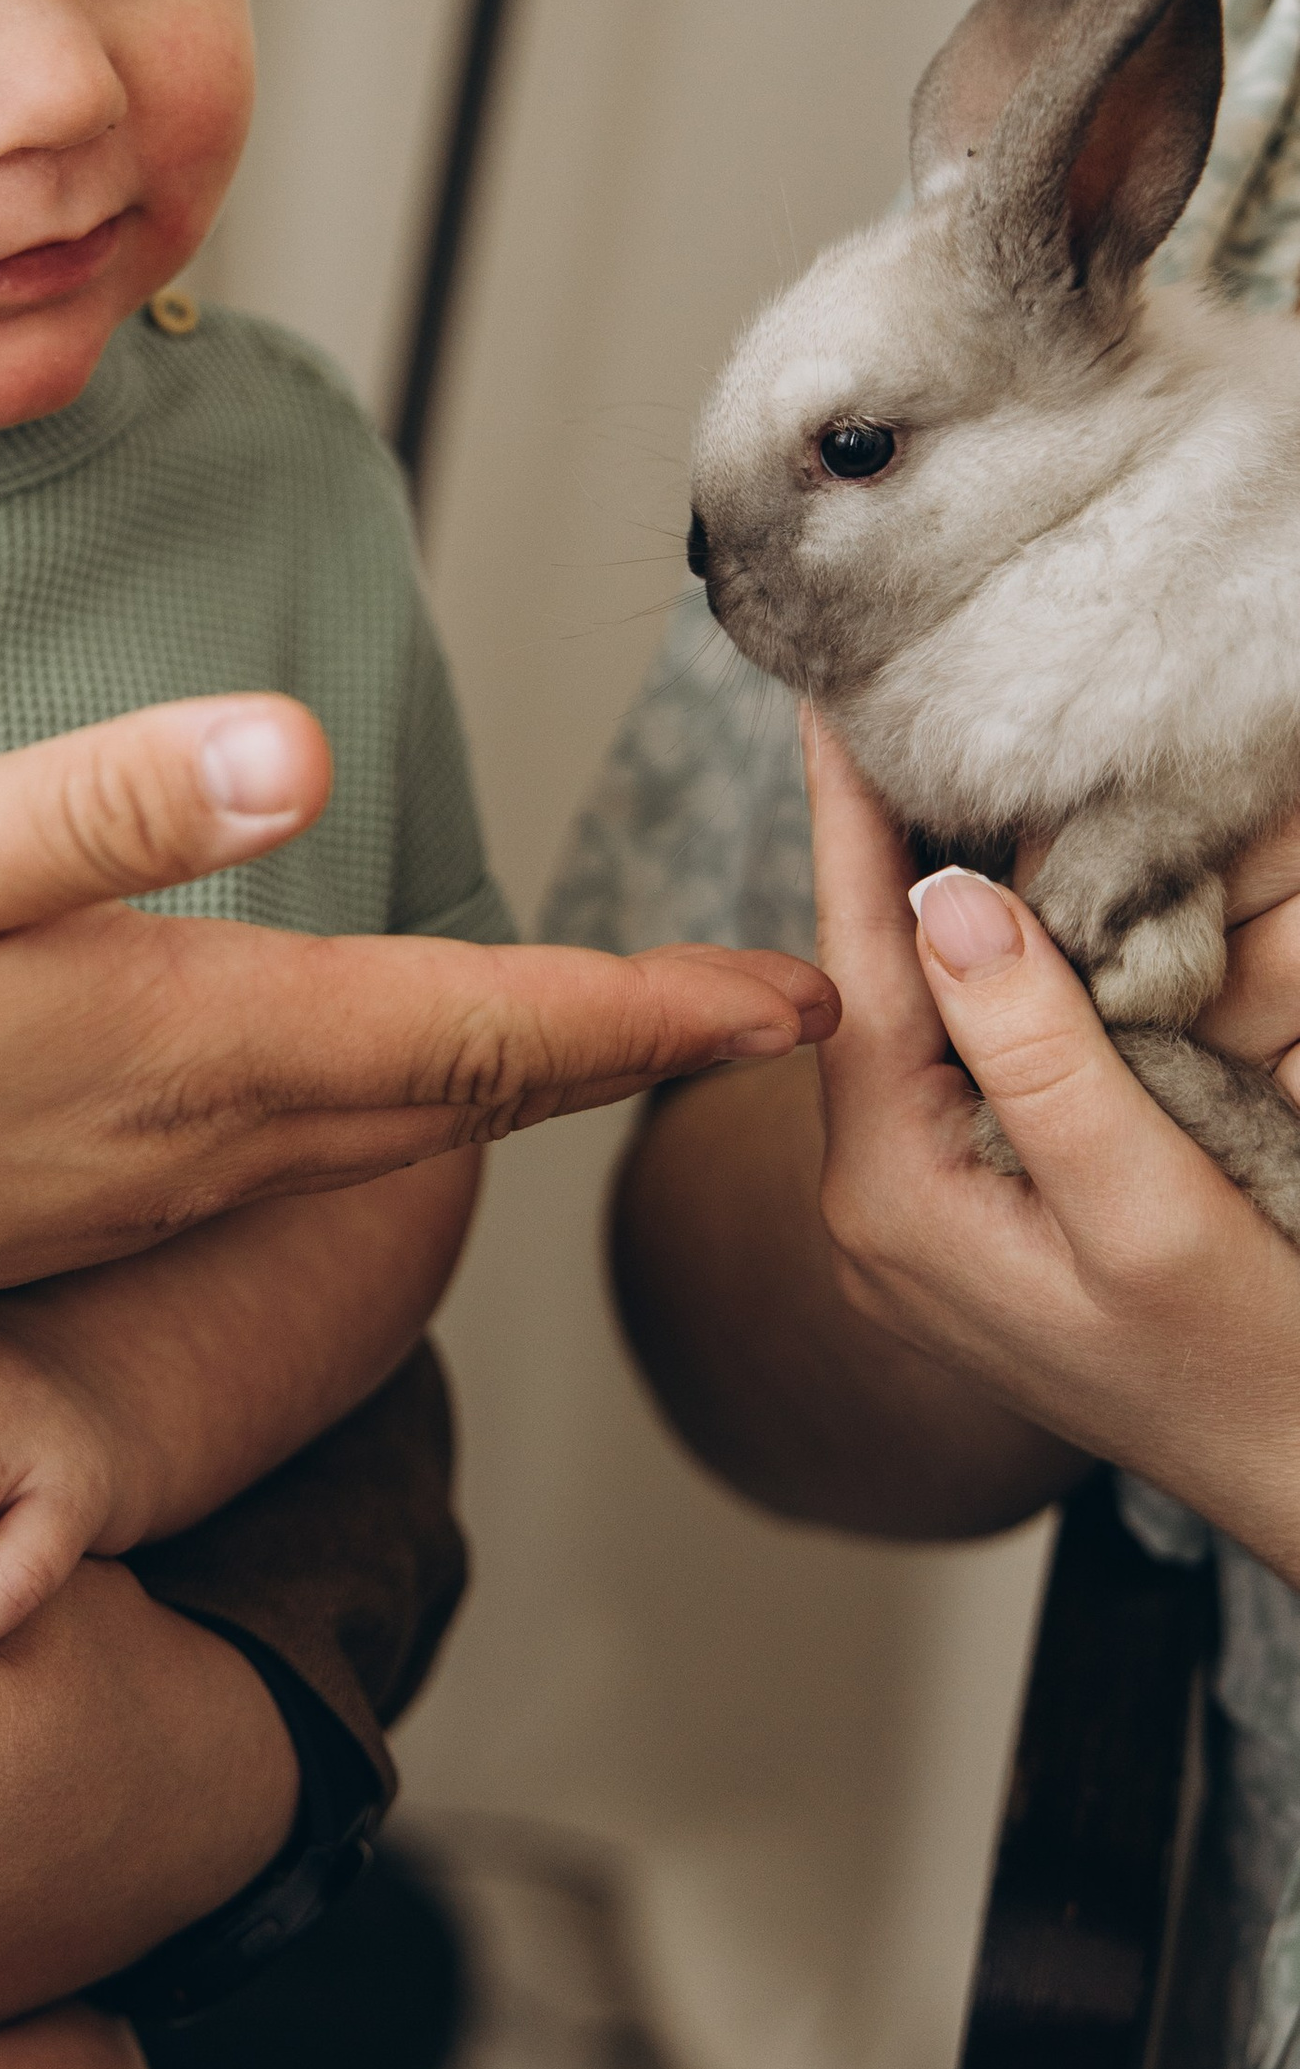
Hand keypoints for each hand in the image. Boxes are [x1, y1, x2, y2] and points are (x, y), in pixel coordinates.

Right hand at [0, 693, 838, 1350]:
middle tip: (750, 1015)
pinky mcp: (43, 1209)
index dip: (638, 1014)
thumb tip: (303, 752)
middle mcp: (176, 1143)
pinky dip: (370, 1113)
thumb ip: (102, 805)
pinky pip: (266, 1163)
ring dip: (498, 1084)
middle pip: (450, 1099)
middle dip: (609, 1052)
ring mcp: (110, 1191)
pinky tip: (350, 1080)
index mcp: (176, 1045)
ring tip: (589, 1032)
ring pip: (364, 1136)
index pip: (466, 1031)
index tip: (782, 1000)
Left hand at [809, 718, 1299, 1578]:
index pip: (859, 964)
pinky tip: (1004, 905)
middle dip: (887, 845)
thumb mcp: (1152, 1212)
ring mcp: (925, 1215)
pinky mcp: (984, 1215)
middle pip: (875, 980)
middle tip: (884, 699)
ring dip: (935, 902)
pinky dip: (989, 977)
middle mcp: (880, 1203)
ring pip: (921, 1016)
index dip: (849, 821)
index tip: (822, 698)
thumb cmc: (1247, 1370)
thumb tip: (946, 901)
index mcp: (894, 1196)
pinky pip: (968, 1064)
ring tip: (934, 765)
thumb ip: (1048, 1058)